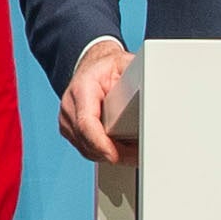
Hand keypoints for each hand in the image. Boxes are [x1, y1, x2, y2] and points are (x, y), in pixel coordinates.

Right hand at [57, 41, 134, 166]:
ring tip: (133, 153)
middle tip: (137, 155)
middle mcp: (70, 106)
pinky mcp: (70, 131)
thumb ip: (135, 76)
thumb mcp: (123, 64)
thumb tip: (153, 87)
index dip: (100, 143)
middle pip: (87, 141)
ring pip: (87, 149)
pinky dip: (103, 153)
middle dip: (113, 153)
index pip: (86, 123)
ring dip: (109, 155)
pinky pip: (86, 149)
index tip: (114, 155)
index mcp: (82, 89)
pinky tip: (120, 151)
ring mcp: (67, 120)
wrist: (92, 67)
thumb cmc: (107, 68)